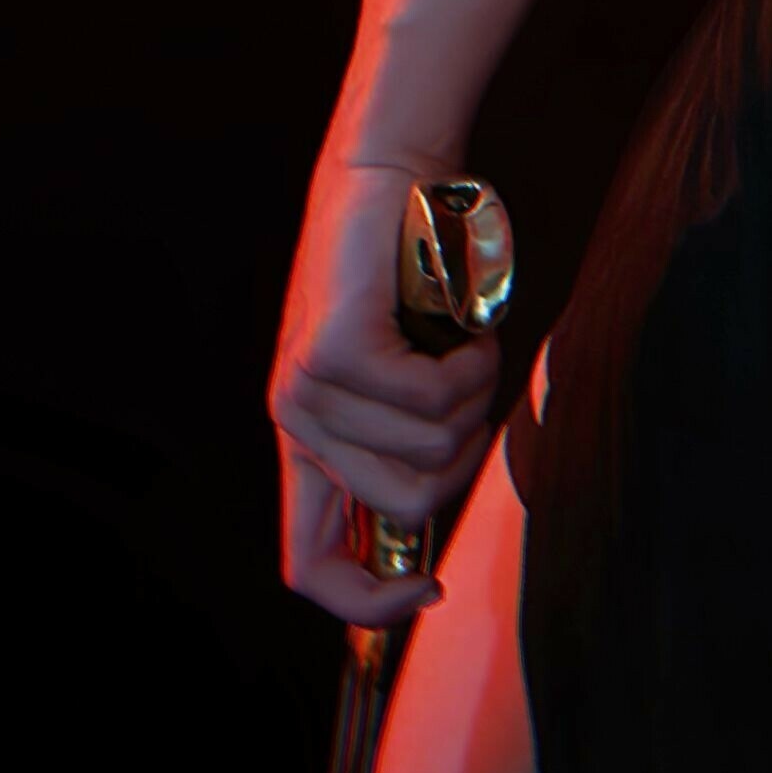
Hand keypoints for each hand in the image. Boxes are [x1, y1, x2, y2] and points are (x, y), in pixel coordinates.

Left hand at [268, 151, 504, 622]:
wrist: (392, 168)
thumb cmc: (413, 270)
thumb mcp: (403, 371)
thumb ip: (405, 440)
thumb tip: (436, 518)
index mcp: (307, 442)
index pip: (310, 568)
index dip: (370, 605)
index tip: (432, 587)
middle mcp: (297, 423)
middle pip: (410, 503)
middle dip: (466, 450)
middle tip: (468, 383)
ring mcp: (309, 389)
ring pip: (432, 448)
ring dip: (474, 396)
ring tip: (457, 340)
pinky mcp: (337, 349)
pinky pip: (433, 397)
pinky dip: (471, 362)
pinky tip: (457, 321)